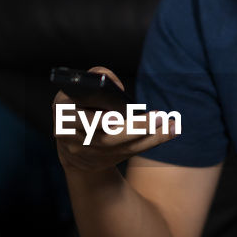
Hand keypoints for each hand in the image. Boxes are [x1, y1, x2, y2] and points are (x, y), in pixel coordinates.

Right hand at [52, 67, 177, 172]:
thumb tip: (118, 86)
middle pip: (106, 136)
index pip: (79, 117)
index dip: (97, 121)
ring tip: (171, 124)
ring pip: (122, 146)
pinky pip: (131, 151)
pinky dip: (153, 141)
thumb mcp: (79, 88)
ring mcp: (89, 152)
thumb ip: (98, 77)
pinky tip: (172, 129)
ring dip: (150, 135)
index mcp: (64, 112)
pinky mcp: (105, 160)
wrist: (71, 143)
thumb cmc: (80, 105)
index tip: (116, 118)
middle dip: (134, 127)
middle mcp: (74, 136)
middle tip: (158, 118)